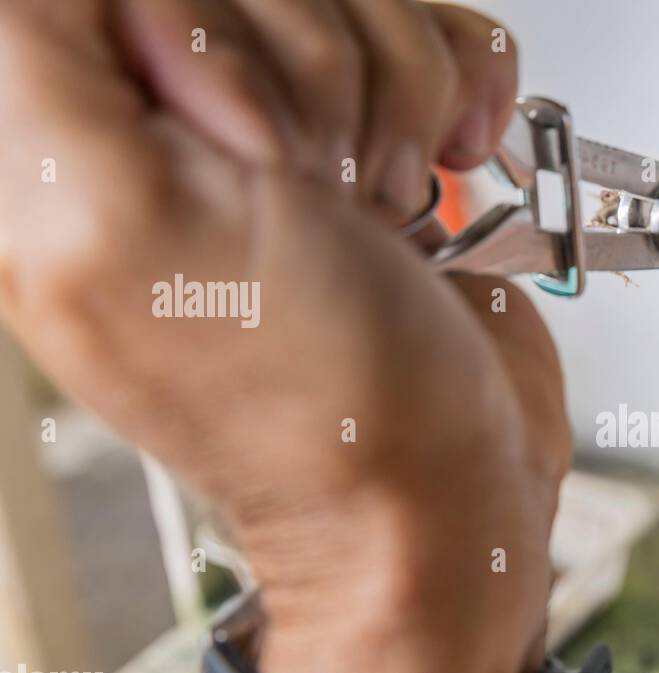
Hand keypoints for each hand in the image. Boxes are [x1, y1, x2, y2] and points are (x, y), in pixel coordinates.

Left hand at [0, 0, 568, 672]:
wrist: (448, 489)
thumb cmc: (319, 407)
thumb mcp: (130, 228)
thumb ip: (46, 72)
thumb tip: (76, 1)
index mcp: (72, 151)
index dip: (202, 34)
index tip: (245, 146)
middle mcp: (178, 134)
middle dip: (318, 78)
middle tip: (314, 194)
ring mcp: (293, 136)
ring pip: (359, 1)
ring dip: (400, 101)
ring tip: (379, 210)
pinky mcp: (385, 146)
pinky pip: (436, 36)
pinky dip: (464, 97)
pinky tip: (443, 178)